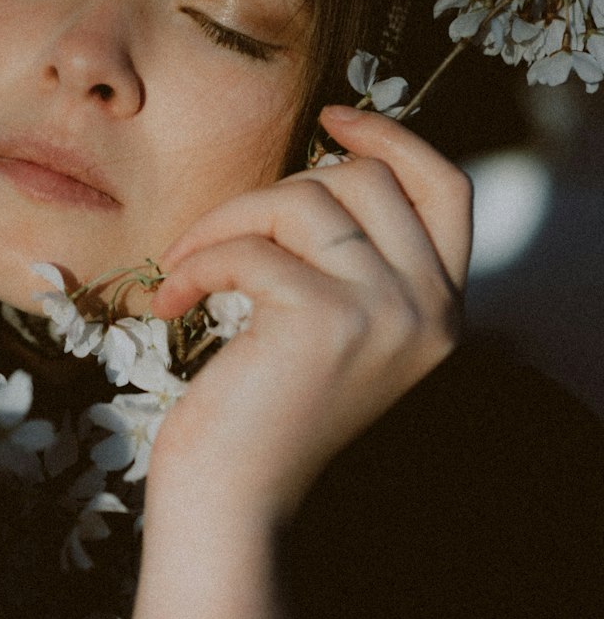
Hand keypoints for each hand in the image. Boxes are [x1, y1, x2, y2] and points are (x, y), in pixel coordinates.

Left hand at [126, 105, 471, 618]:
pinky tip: (171, 300)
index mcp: (442, 307)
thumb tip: (328, 158)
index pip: (447, 187)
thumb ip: (351, 254)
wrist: (231, 501)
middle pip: (365, 179)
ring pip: (304, 200)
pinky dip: (197, 261)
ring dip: (225, 223)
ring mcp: (387, 313)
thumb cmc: (261, 410)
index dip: (392, 138)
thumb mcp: (329, 322)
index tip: (329, 116)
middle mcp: (432, 309)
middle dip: (276, 191)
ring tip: (185, 268)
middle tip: (216, 238)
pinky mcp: (326, 320)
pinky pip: (251, 245)